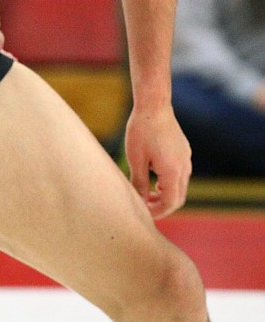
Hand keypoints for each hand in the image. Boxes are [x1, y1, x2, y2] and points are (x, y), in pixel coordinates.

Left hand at [125, 103, 191, 218]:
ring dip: (165, 194)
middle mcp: (184, 168)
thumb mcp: (135, 159)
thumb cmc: (141, 131)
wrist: (154, 106)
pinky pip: (180, 174)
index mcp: (173, 172)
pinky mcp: (184, 152)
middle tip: (145, 208)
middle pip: (178, 197)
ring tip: (147, 194)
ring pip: (180, 186)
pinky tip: (155, 179)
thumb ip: (139, 182)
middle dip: (162, 206)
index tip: (144, 214)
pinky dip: (169, 183)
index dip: (158, 212)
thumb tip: (139, 201)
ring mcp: (186, 159)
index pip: (170, 202)